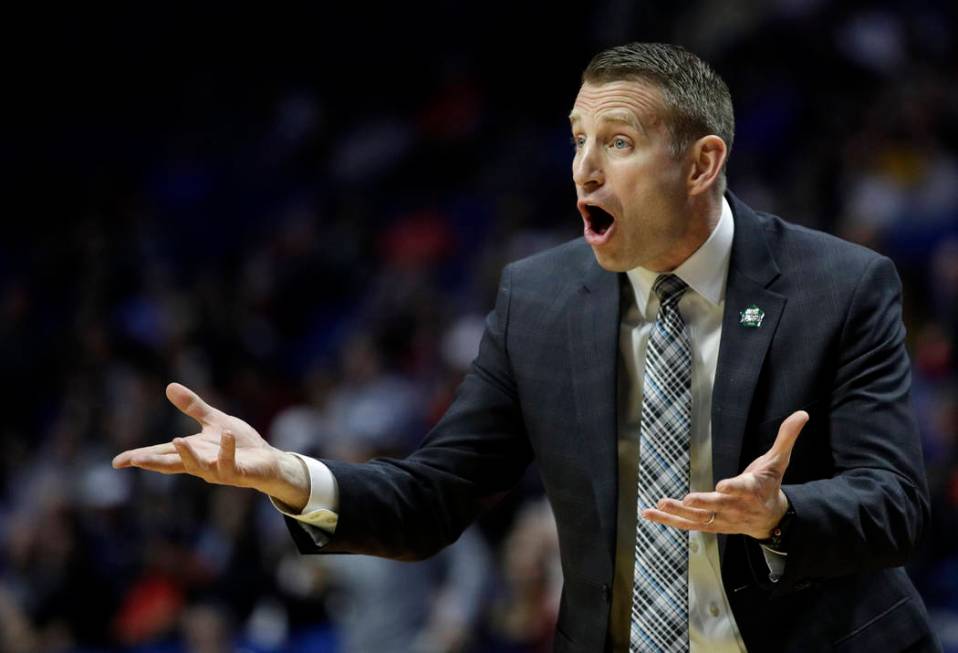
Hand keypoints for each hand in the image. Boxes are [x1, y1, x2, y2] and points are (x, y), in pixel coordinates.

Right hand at [112, 382, 309, 510]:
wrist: (268, 461)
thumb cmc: (240, 444)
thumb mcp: (214, 421)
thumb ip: (193, 407)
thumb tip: (169, 387)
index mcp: (193, 451)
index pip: (162, 454)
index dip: (140, 457)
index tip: (117, 462)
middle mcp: (202, 464)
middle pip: (173, 464)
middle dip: (153, 462)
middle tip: (134, 459)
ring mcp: (219, 471)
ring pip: (198, 467)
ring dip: (188, 455)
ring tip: (176, 441)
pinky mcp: (238, 473)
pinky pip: (230, 464)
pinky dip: (227, 450)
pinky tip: (226, 435)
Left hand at [642, 410, 808, 539]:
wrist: (771, 519)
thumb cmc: (769, 485)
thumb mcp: (778, 461)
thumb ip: (786, 438)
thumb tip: (802, 414)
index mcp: (753, 490)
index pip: (744, 489)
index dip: (734, 488)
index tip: (723, 486)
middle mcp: (736, 507)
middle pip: (718, 506)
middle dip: (703, 503)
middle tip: (687, 499)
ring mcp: (721, 518)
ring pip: (699, 518)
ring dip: (677, 513)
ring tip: (660, 504)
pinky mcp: (710, 524)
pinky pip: (687, 524)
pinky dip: (668, 519)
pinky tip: (648, 513)